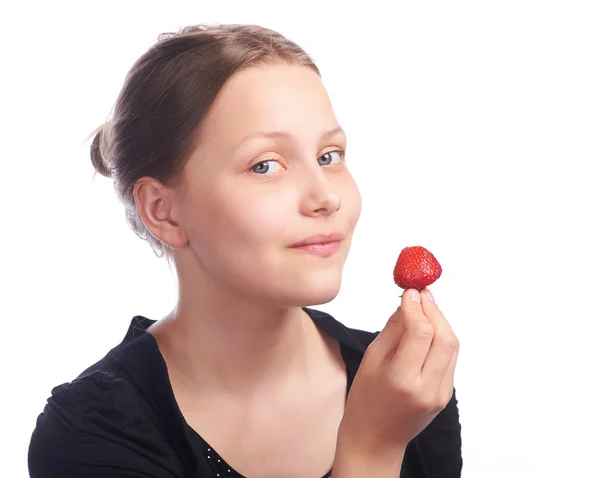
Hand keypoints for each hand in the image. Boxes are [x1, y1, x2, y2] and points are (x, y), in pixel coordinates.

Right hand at [337, 288, 458, 455]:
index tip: (408, 292)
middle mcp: (428, 388)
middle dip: (434, 310)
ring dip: (440, 321)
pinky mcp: (446, 394)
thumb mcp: (370, 360)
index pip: (421, 334)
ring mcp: (441, 394)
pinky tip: (426, 329)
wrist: (375, 440)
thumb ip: (392, 330)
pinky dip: (440, 338)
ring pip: (452, 346)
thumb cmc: (365, 400)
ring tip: (423, 307)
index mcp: (403, 381)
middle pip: (445, 338)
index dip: (416, 308)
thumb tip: (406, 303)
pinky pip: (449, 357)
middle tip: (421, 294)